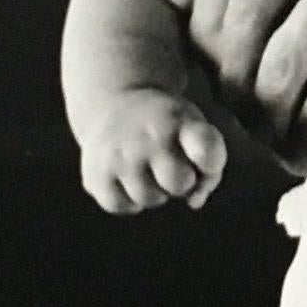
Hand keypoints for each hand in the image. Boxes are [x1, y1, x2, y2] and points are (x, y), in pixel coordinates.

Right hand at [79, 89, 228, 214]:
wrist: (112, 101)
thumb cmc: (167, 126)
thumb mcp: (193, 129)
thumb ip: (209, 168)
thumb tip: (194, 202)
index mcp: (180, 120)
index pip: (206, 150)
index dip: (211, 163)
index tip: (204, 160)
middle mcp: (148, 136)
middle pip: (180, 183)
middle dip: (182, 181)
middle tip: (171, 165)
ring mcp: (119, 155)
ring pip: (150, 199)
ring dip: (154, 191)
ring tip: (147, 168)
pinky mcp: (94, 173)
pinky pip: (121, 205)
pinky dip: (127, 199)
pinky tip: (127, 178)